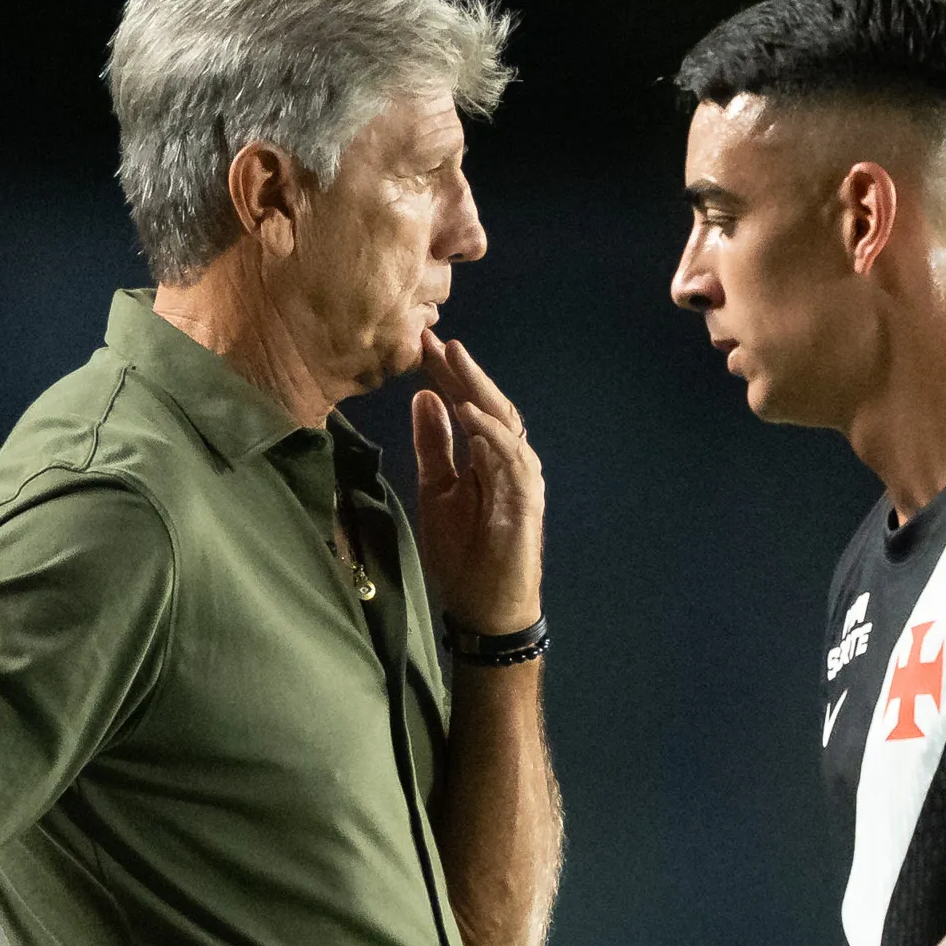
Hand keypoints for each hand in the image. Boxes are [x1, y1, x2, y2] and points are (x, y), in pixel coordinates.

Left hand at [410, 328, 544, 633]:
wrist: (484, 605)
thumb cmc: (463, 553)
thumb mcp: (436, 490)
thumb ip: (433, 445)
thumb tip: (425, 397)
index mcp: (484, 455)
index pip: (465, 404)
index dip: (445, 375)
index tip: (419, 346)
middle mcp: (507, 459)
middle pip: (486, 404)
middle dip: (460, 371)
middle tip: (434, 340)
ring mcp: (520, 476)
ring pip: (502, 421)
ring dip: (476, 389)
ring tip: (451, 360)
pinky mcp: (526, 498)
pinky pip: (509, 456)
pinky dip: (489, 432)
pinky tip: (467, 412)